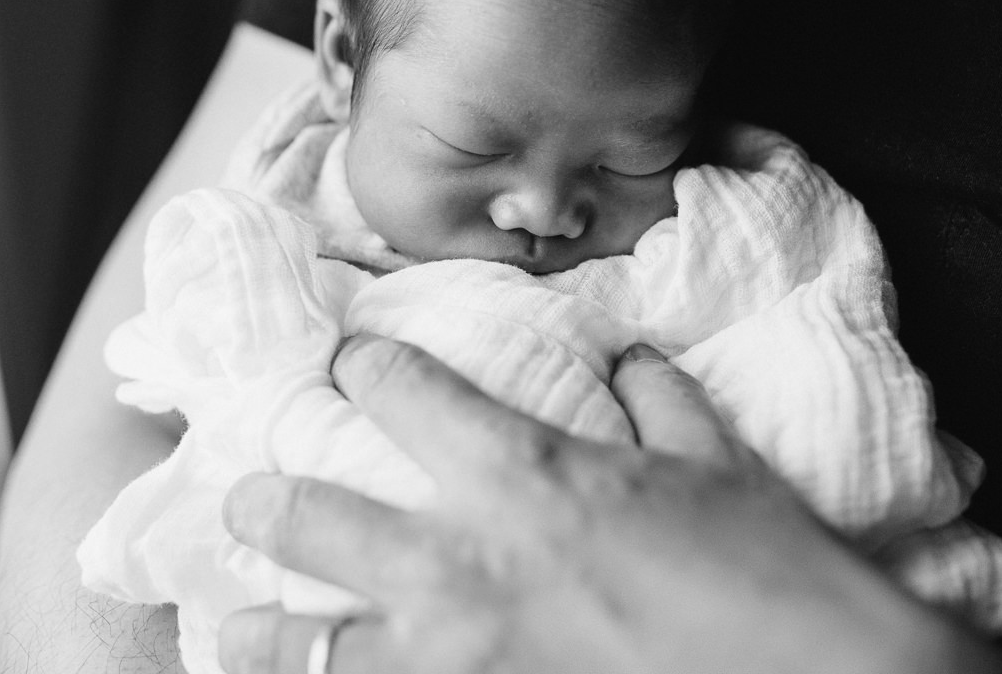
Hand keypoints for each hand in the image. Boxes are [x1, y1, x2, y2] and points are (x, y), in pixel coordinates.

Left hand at [219, 335, 1001, 673]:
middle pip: (313, 519)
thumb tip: (630, 357)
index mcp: (525, 477)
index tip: (347, 361)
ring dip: (263, 633)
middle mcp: (465, 566)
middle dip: (268, 498)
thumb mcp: (718, 467)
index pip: (403, 394)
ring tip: (232, 626)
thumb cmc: (768, 572)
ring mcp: (461, 660)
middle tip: (249, 494)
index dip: (363, 366)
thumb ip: (660, 402)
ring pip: (311, 647)